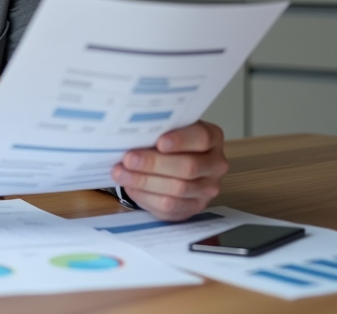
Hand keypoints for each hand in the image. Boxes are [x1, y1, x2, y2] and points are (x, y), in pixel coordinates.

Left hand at [110, 120, 228, 220]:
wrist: (170, 164)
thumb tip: (132, 132)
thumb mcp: (167, 129)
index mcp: (212, 138)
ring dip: (145, 182)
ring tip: (121, 173)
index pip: (201, 138)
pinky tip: (130, 187)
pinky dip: (146, 197)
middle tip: (129, 159)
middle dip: (154, 163)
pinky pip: (170, 207)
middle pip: (188, 167)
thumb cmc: (167, 141)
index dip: (180, 140)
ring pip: (178, 189)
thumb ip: (158, 129)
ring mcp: (207, 189)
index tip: (159, 142)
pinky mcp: (194, 208)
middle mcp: (215, 164)